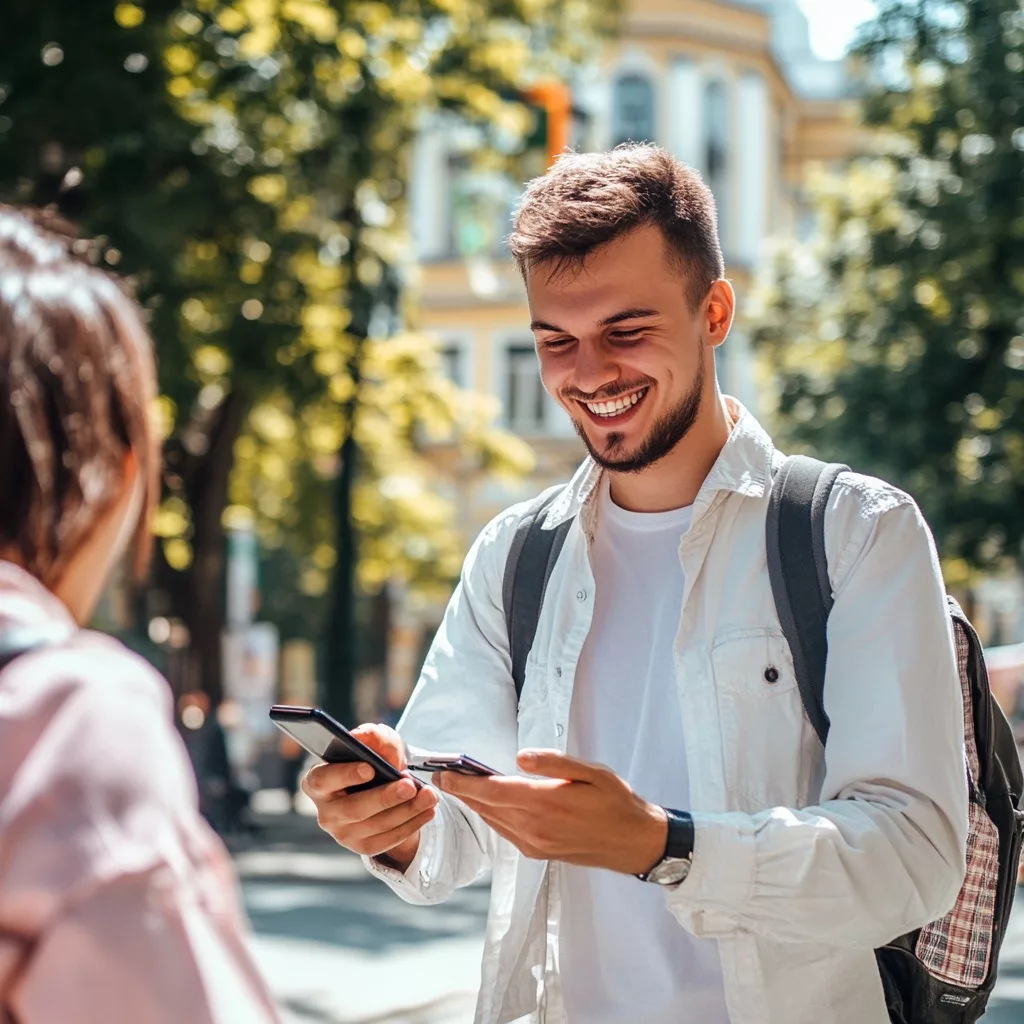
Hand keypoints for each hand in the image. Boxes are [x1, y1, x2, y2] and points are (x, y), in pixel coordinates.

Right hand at [301, 723, 437, 871]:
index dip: (344, 775)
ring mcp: (342, 833)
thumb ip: (371, 735)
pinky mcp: (362, 846)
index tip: (369, 768)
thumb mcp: (377, 742)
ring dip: (406, 811)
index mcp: (317, 781)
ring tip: (429, 796)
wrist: (386, 785)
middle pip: (353, 809)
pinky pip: (387, 841)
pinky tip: (427, 811)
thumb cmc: (375, 759)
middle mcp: (325, 811)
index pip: (322, 780)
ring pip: (374, 826)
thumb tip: (361, 736)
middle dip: (385, 797)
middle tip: (410, 785)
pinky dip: (410, 825)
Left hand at [436, 748, 666, 874]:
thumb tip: (519, 756)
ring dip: (474, 803)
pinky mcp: (537, 852)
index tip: (443, 772)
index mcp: (546, 803)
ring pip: (493, 820)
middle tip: (441, 774)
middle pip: (487, 807)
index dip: (464, 782)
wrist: (633, 842)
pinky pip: (505, 831)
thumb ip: (554, 762)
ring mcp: (535, 844)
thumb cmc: (615, 801)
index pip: (493, 791)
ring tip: (459, 785)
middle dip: (462, 791)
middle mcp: (535, 828)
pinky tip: (487, 803)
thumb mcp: (592, 772)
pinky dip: (491, 816)